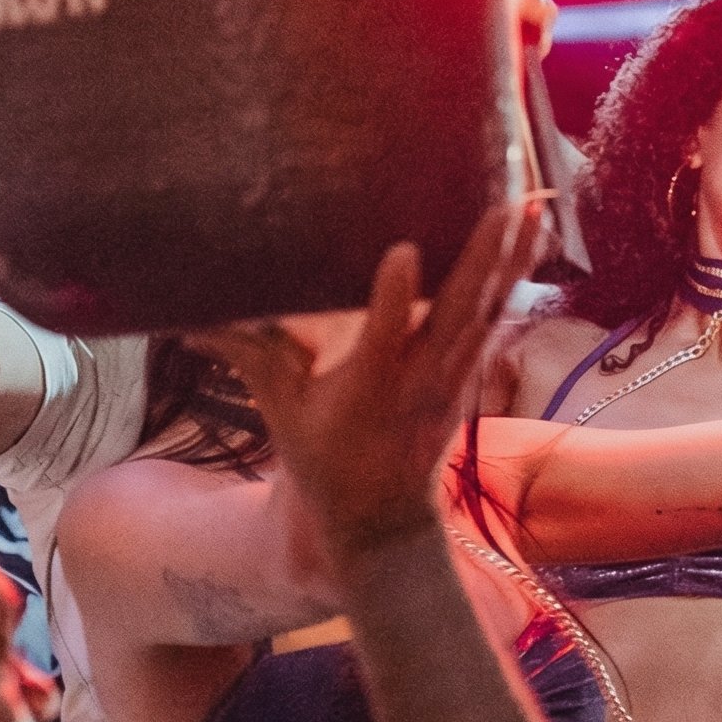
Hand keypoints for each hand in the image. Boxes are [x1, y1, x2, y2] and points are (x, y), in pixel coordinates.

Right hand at [203, 205, 545, 560]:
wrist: (384, 520)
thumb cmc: (326, 461)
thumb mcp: (282, 414)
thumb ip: (247, 356)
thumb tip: (186, 318)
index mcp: (369, 391)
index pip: (383, 338)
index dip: (393, 296)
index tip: (403, 250)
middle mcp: (420, 380)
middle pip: (455, 316)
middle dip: (479, 262)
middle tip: (501, 207)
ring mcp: (455, 374)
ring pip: (489, 309)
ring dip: (512, 257)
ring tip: (534, 201)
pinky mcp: (472, 366)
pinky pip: (500, 312)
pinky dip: (519, 271)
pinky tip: (536, 229)